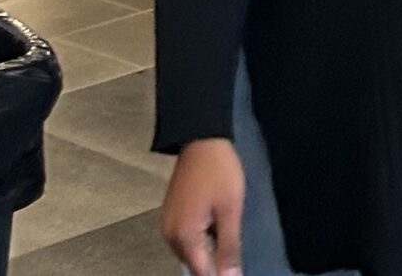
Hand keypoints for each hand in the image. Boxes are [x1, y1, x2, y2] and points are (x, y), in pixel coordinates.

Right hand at [160, 138, 244, 275]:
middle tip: (232, 253)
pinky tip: (215, 224)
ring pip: (189, 251)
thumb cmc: (219, 173)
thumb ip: (229, 248)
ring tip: (225, 232)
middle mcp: (170, 235)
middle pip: (193, 263)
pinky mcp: (171, 214)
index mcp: (183, 236)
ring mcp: (167, 223)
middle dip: (212, 263)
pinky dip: (200, 237)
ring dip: (207, 249)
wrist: (201, 139)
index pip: (201, 272)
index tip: (233, 272)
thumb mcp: (230, 211)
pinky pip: (185, 237)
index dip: (219, 275)